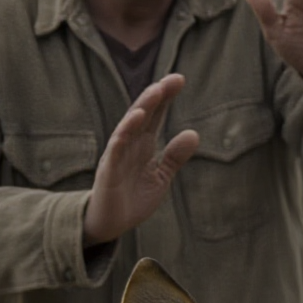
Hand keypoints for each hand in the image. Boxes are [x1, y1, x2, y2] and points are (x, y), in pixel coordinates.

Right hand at [83, 73, 199, 248]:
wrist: (112, 223)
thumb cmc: (133, 197)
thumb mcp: (161, 177)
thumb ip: (175, 156)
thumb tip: (194, 133)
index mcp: (143, 145)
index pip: (156, 115)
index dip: (166, 98)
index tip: (180, 79)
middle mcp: (129, 144)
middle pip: (143, 114)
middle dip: (157, 96)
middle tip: (172, 80)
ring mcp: (117, 155)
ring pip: (129, 126)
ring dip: (143, 108)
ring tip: (156, 92)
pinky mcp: (109, 170)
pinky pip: (116, 148)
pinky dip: (125, 133)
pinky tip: (136, 119)